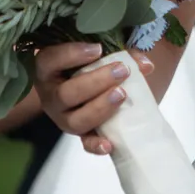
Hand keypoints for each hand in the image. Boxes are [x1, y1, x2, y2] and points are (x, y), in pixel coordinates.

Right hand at [32, 43, 153, 155]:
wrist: (94, 85)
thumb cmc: (92, 62)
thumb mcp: (100, 52)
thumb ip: (122, 53)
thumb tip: (145, 65)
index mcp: (49, 70)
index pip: (49, 61)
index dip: (71, 55)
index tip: (98, 49)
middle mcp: (52, 96)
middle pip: (65, 94)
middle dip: (95, 82)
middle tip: (121, 70)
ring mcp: (64, 117)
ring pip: (75, 120)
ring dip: (100, 108)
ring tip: (122, 94)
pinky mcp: (80, 132)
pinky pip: (85, 142)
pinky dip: (95, 144)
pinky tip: (109, 144)